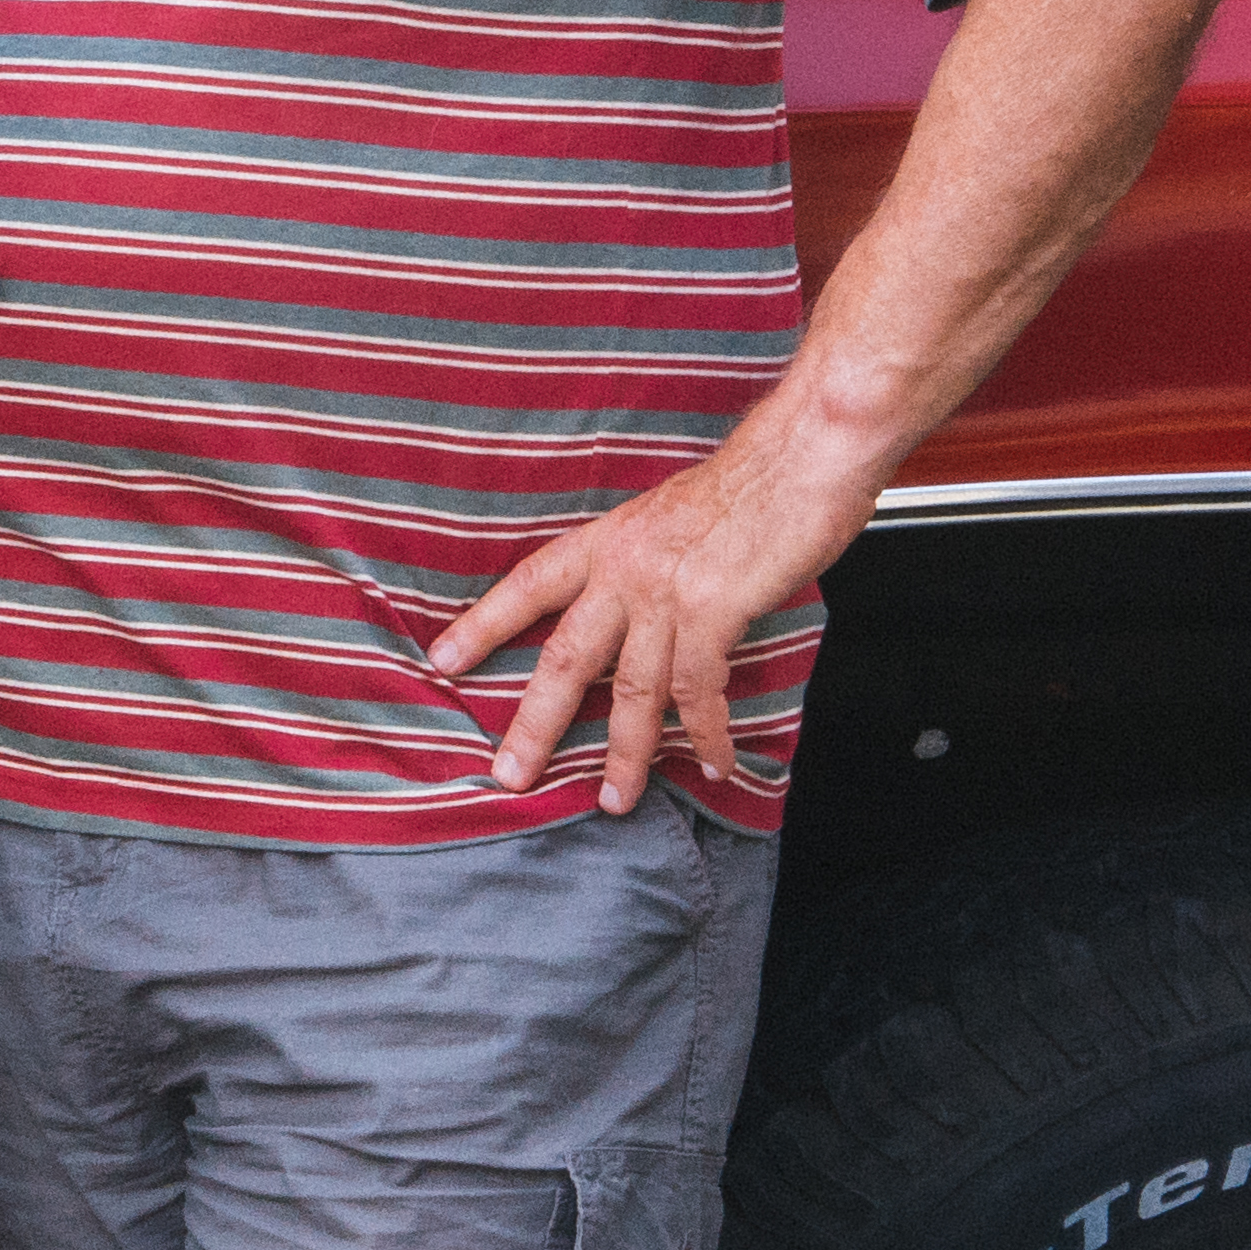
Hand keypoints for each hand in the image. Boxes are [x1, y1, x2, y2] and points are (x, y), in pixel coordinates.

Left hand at [424, 418, 882, 813]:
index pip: (529, 585)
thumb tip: (644, 598)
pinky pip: (699, 690)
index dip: (484, 624)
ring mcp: (667, 592)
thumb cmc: (756, 480)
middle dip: (536, 723)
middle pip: (567, 657)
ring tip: (615, 799)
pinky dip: (707, 733)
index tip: (443, 660)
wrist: (807, 450)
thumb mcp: (674, 512)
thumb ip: (648, 558)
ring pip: (633, 690)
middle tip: (510, 772)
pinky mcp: (714, 610)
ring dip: (625, 753)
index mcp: (609, 539)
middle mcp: (626, 568)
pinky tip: (712, 763)